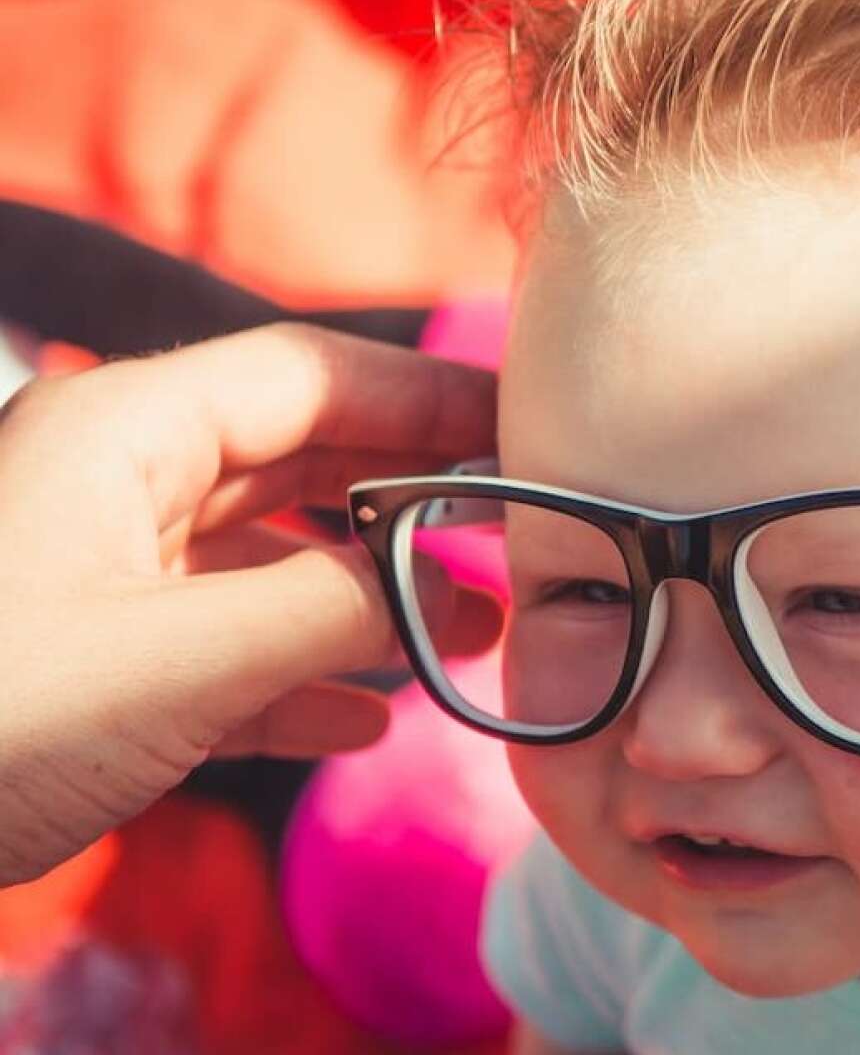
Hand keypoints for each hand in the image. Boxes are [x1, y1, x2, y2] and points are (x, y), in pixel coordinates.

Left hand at [0, 323, 497, 885]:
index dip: (430, 395)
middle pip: (299, 458)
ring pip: (266, 555)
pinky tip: (365, 718)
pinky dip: (300, 674)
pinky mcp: (90, 659)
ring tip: (473, 641)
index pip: (310, 375)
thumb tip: (451, 590)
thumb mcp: (175, 662)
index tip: (533, 427)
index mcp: (121, 433)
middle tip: (522, 539)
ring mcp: (97, 570)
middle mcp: (113, 482)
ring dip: (368, 597)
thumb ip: (330, 610)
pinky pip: (222, 641)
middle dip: (414, 502)